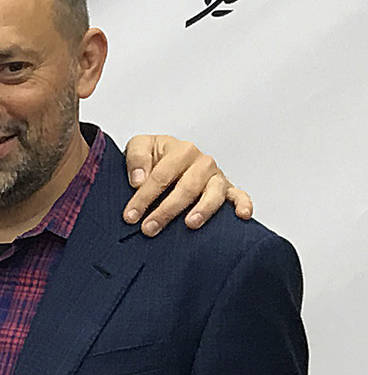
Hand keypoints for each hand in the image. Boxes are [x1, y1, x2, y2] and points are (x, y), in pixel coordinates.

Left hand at [122, 135, 252, 234]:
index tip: (130, 216)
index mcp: (181, 151)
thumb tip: (139, 179)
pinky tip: (242, 215)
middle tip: (149, 228)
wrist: (168, 158)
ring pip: (214, 193)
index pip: (162, 175)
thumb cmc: (155, 156)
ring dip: (202, 210)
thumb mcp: (141, 147)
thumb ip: (137, 157)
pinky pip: (239, 196)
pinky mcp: (226, 189)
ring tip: (190, 224)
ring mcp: (215, 177)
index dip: (144, 197)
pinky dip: (243, 204)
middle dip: (167, 210)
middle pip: (187, 187)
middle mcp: (202, 162)